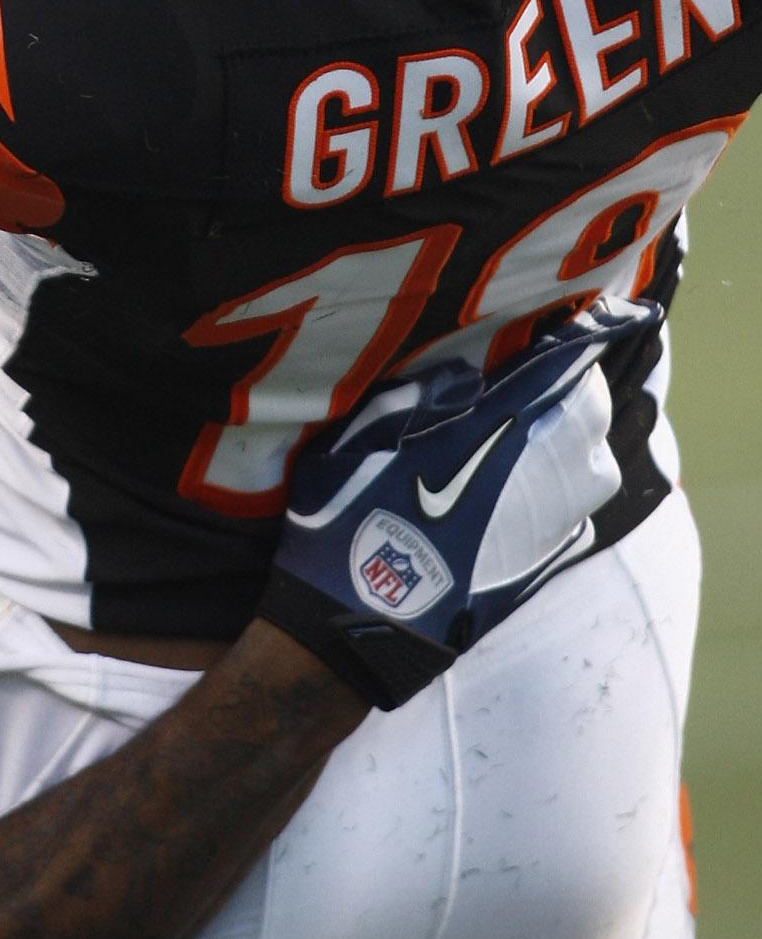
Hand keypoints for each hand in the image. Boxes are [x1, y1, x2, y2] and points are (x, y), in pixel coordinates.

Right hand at [257, 306, 639, 710]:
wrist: (354, 622)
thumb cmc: (345, 520)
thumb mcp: (363, 438)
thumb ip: (419, 397)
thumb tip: (464, 376)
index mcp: (489, 431)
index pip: (558, 369)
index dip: (579, 337)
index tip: (590, 317)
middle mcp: (533, 476)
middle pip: (589, 414)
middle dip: (576, 388)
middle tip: (549, 375)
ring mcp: (545, 526)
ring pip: (594, 467)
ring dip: (578, 440)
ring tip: (547, 428)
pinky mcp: (544, 566)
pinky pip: (577, 514)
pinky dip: (567, 491)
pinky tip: (534, 486)